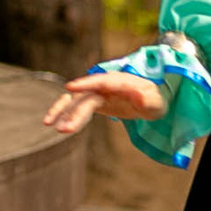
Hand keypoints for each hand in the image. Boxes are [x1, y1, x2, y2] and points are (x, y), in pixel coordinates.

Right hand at [41, 71, 167, 136]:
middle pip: (86, 96)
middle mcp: (106, 84)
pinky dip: (66, 115)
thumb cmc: (155, 101)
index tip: (70, 87)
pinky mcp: (93, 101)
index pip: (102, 81)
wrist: (151, 102)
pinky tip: (55, 125)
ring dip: (66, 114)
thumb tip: (139, 95)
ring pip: (77, 102)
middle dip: (74, 112)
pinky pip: (77, 107)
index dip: (86, 83)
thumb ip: (147, 99)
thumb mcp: (155, 102)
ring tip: (57, 129)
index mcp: (121, 81)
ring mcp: (98, 92)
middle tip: (64, 129)